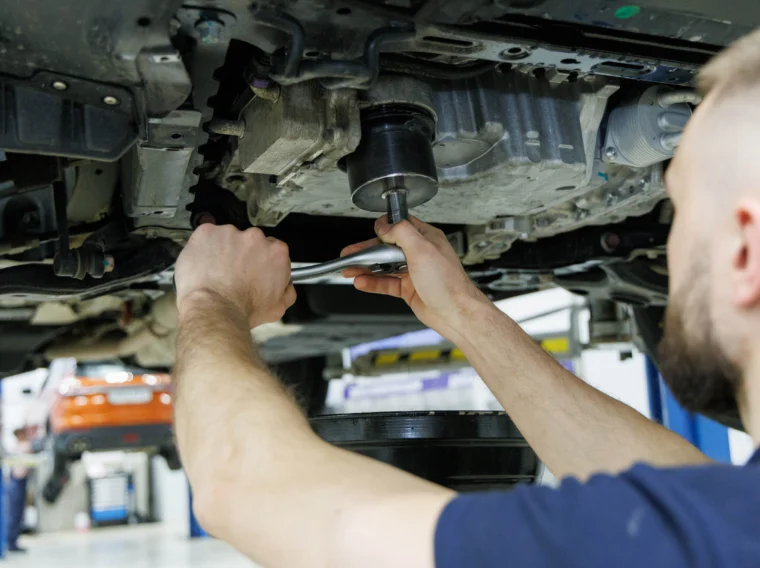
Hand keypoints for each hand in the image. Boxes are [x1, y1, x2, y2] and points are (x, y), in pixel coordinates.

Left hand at [174, 224, 295, 328]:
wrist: (214, 309)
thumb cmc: (242, 309)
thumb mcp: (277, 308)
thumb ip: (287, 291)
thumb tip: (286, 287)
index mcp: (276, 253)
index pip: (273, 249)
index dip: (261, 260)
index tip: (254, 269)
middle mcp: (255, 238)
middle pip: (250, 241)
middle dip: (242, 254)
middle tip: (234, 274)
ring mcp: (230, 233)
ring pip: (227, 238)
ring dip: (223, 251)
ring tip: (216, 273)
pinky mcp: (208, 233)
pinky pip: (206, 236)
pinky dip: (203, 248)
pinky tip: (204, 266)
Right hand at [341, 216, 489, 341]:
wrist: (456, 313)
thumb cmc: (448, 284)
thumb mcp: (423, 250)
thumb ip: (402, 233)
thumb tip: (385, 225)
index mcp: (426, 239)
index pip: (399, 227)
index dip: (382, 229)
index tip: (369, 234)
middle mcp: (419, 254)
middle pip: (386, 248)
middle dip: (366, 251)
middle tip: (349, 254)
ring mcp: (413, 272)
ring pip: (384, 267)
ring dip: (365, 268)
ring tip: (348, 269)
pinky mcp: (409, 289)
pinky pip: (386, 283)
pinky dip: (372, 283)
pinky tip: (361, 282)